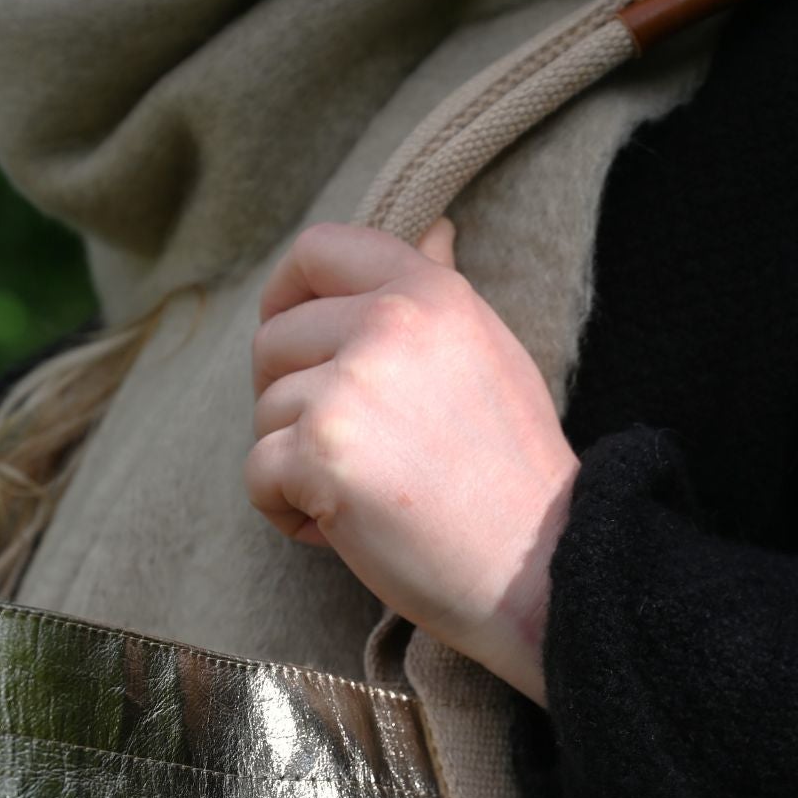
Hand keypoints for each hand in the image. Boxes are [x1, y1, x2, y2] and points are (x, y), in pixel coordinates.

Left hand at [245, 220, 577, 703]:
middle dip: (290, 401)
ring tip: (361, 496)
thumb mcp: (490, 354)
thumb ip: (441, 292)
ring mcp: (350, 388)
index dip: (286, 294)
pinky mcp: (322, 455)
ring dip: (294, 464)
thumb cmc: (512, 473)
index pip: (319, 250)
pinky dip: (285, 512)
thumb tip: (434, 231)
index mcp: (428, 294)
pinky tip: (342, 530)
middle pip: (274, 341)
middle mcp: (387, 325)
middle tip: (346, 451)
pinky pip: (257, 474)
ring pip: (264, 413)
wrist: (540, 566)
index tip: (291, 340)